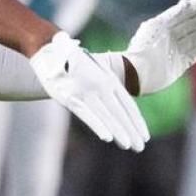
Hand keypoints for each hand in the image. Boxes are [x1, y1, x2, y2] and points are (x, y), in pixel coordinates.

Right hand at [30, 32, 149, 150]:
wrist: (50, 49)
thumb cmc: (74, 62)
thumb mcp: (96, 70)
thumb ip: (107, 86)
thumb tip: (118, 108)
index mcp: (109, 80)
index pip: (128, 105)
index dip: (137, 122)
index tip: (144, 136)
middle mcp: (101, 85)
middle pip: (120, 113)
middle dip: (131, 131)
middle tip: (140, 147)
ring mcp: (86, 91)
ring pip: (106, 115)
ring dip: (119, 132)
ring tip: (129, 146)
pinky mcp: (70, 96)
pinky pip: (87, 114)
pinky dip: (98, 125)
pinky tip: (107, 137)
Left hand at [124, 0, 195, 93]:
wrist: (138, 72)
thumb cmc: (146, 46)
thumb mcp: (159, 26)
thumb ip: (173, 15)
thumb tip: (186, 4)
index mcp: (162, 26)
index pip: (181, 13)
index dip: (194, 7)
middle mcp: (169, 37)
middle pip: (190, 26)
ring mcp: (174, 52)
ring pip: (194, 40)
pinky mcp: (177, 66)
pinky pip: (193, 56)